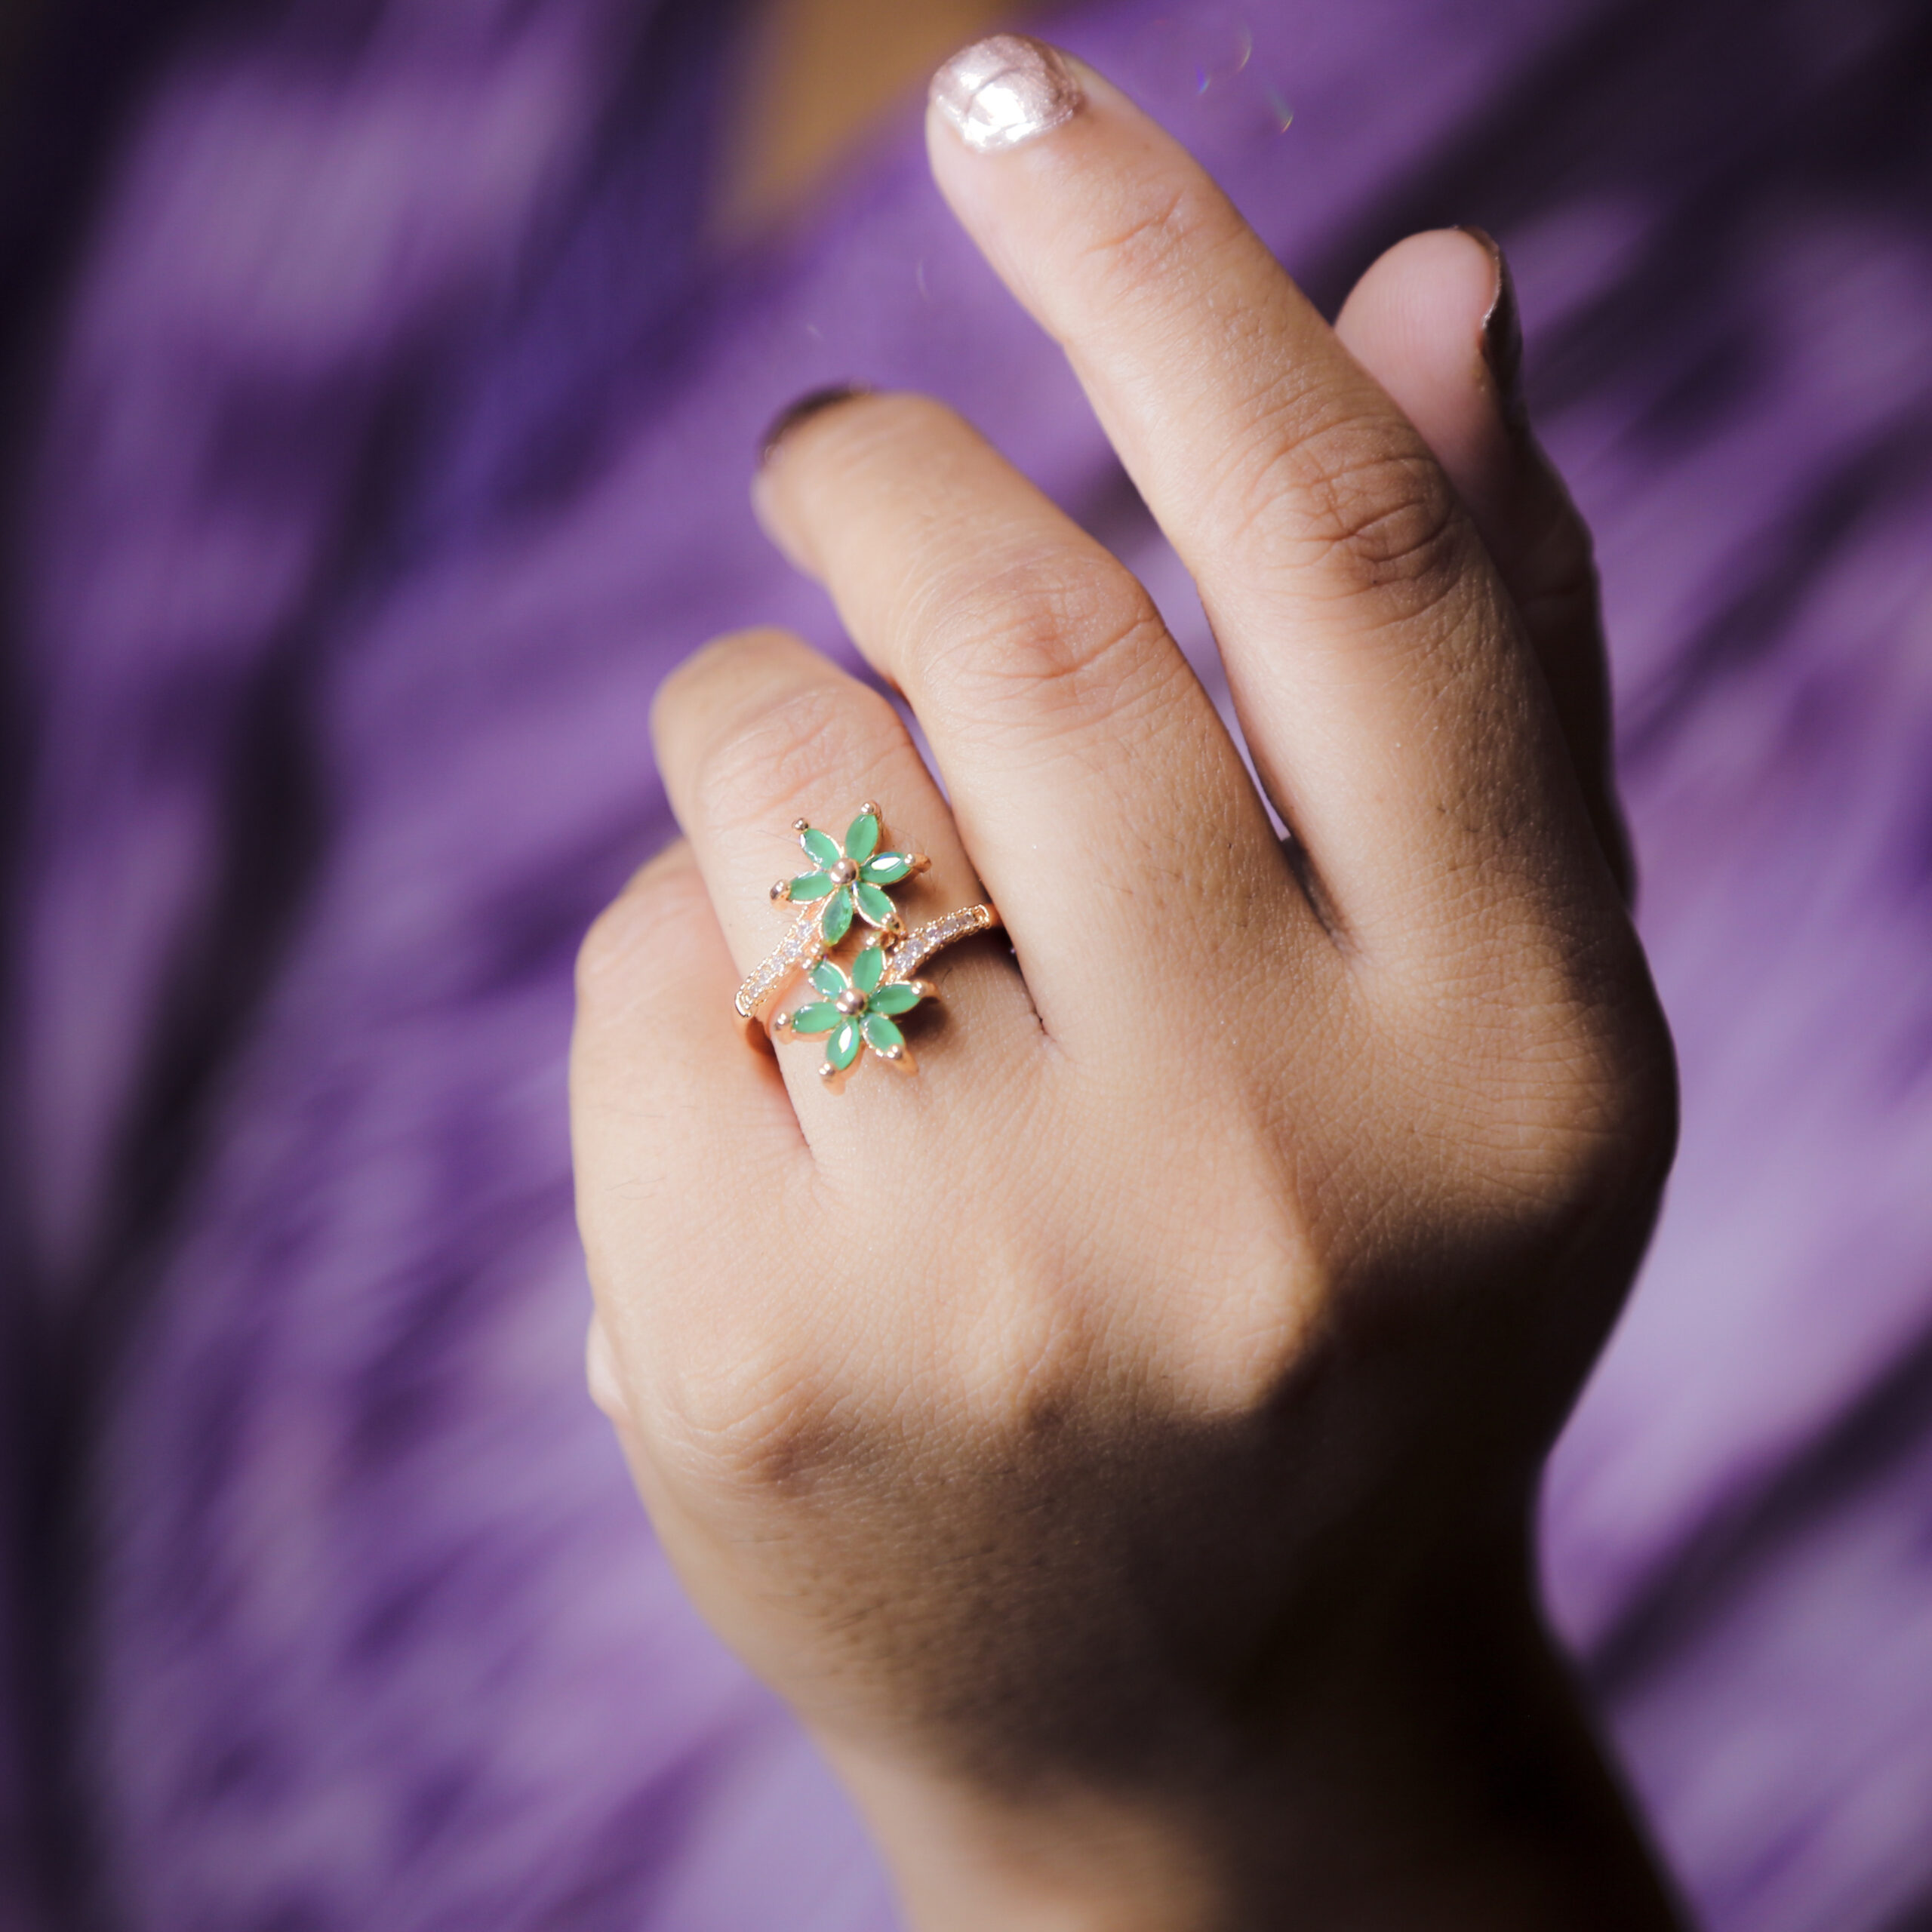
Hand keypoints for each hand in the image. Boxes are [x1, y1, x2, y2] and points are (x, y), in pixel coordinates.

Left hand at [572, 37, 1679, 1931]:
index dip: (1171, 272)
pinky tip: (780, 1091)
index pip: (1352, 554)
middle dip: (882, 471)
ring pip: (775, 771)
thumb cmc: (1353, 1293)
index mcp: (1513, 1046)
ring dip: (767, 717)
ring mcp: (1006, 1291)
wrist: (1200, 1706)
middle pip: (1015, 629)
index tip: (1007, 96)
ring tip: (839, 839)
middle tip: (845, 453)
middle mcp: (1281, 1168)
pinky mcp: (761, 1368)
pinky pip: (633, 966)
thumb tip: (1438, 276)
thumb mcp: (1483, 1004)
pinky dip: (680, 946)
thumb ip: (1482, 651)